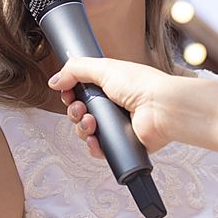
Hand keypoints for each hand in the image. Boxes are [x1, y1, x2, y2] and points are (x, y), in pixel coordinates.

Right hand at [49, 57, 179, 155]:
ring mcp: (117, 126)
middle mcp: (113, 106)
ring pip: (86, 132)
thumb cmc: (142, 85)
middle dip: (74, 111)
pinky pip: (99, 149)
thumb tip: (55, 80)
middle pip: (80, 113)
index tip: (68, 92)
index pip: (81, 92)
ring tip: (91, 122)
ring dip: (82, 128)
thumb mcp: (104, 68)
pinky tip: (95, 139)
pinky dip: (93, 146)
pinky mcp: (121, 144)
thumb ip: (76, 69)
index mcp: (110, 86)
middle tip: (79, 108)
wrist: (161, 108)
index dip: (71, 94)